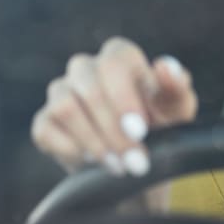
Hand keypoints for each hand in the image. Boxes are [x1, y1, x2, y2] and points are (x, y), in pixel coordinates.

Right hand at [31, 37, 197, 176]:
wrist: (139, 164)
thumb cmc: (163, 126)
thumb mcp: (178, 110)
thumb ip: (176, 86)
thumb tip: (164, 66)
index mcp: (119, 57)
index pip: (113, 63)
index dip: (124, 98)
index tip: (140, 130)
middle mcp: (86, 68)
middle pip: (89, 88)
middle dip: (114, 130)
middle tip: (135, 161)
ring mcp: (61, 92)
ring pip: (65, 108)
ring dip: (94, 142)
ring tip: (118, 166)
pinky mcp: (45, 121)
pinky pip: (46, 130)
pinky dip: (71, 151)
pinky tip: (93, 164)